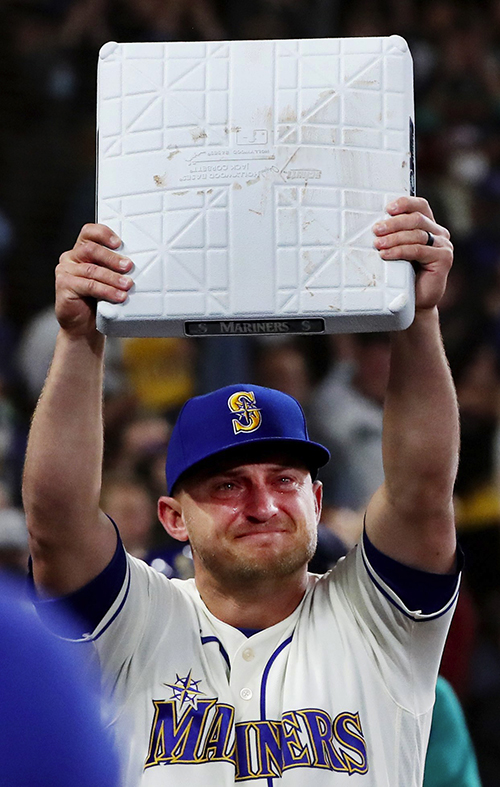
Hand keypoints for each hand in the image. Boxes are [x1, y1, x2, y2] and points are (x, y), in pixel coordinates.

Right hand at [55, 224, 132, 336]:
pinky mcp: (64, 285)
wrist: (84, 326)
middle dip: (112, 258)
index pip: (89, 232)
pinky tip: (118, 296)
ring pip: (92, 270)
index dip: (103, 234)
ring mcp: (65, 271)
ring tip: (127, 285)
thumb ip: (114, 268)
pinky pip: (88, 285)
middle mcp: (71, 257)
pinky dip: (106, 291)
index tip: (119, 243)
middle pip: (91, 249)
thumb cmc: (98, 301)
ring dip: (113, 277)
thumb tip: (135, 263)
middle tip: (129, 266)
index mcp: (81, 250)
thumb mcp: (108, 280)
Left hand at [372, 196, 452, 311]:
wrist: (414, 303)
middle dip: (394, 223)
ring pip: (416, 234)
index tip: (387, 208)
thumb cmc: (404, 277)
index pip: (420, 206)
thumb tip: (375, 225)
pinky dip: (400, 250)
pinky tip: (386, 254)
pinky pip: (418, 250)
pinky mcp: (443, 259)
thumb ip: (394, 236)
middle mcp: (440, 234)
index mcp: (430, 227)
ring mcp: (443, 246)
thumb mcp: (398, 251)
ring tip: (377, 244)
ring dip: (394, 238)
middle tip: (376, 230)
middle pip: (417, 219)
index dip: (405, 203)